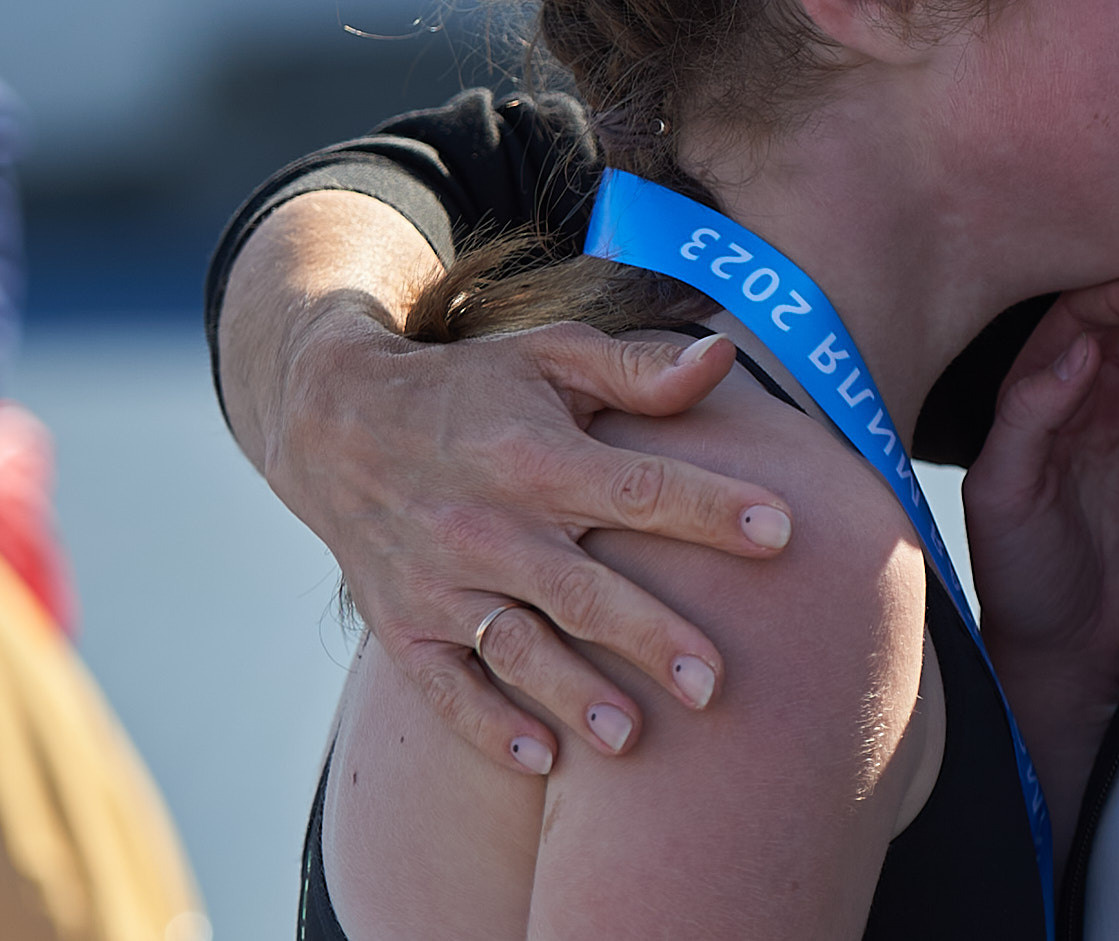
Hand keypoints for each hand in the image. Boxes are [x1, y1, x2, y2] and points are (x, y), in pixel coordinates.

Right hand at [269, 304, 795, 773]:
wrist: (335, 422)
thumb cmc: (471, 387)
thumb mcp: (550, 357)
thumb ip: (639, 372)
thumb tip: (722, 358)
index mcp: (539, 460)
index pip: (638, 489)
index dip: (711, 509)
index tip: (781, 531)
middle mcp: (490, 526)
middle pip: (583, 591)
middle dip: (650, 637)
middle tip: (716, 683)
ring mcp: (442, 582)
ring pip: (516, 648)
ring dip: (573, 695)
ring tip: (634, 740)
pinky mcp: (404, 625)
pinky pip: (444, 687)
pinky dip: (488, 726)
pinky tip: (543, 761)